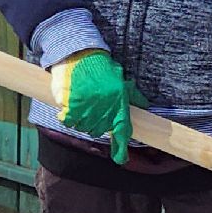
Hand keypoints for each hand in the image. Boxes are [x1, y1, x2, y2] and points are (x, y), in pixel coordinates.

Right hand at [49, 50, 146, 164]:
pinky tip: (68, 106)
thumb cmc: (99, 67)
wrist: (78, 54)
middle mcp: (104, 108)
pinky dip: (66, 116)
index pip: (122, 130)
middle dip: (95, 123)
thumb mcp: (119, 79)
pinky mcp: (69, 106)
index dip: (121, 147)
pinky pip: (67, 121)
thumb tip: (145, 106)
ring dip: (81, 120)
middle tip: (92, 109)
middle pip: (99, 130)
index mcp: (118, 102)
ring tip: (81, 104)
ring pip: (83, 127)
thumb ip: (132, 94)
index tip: (121, 159)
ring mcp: (86, 109)